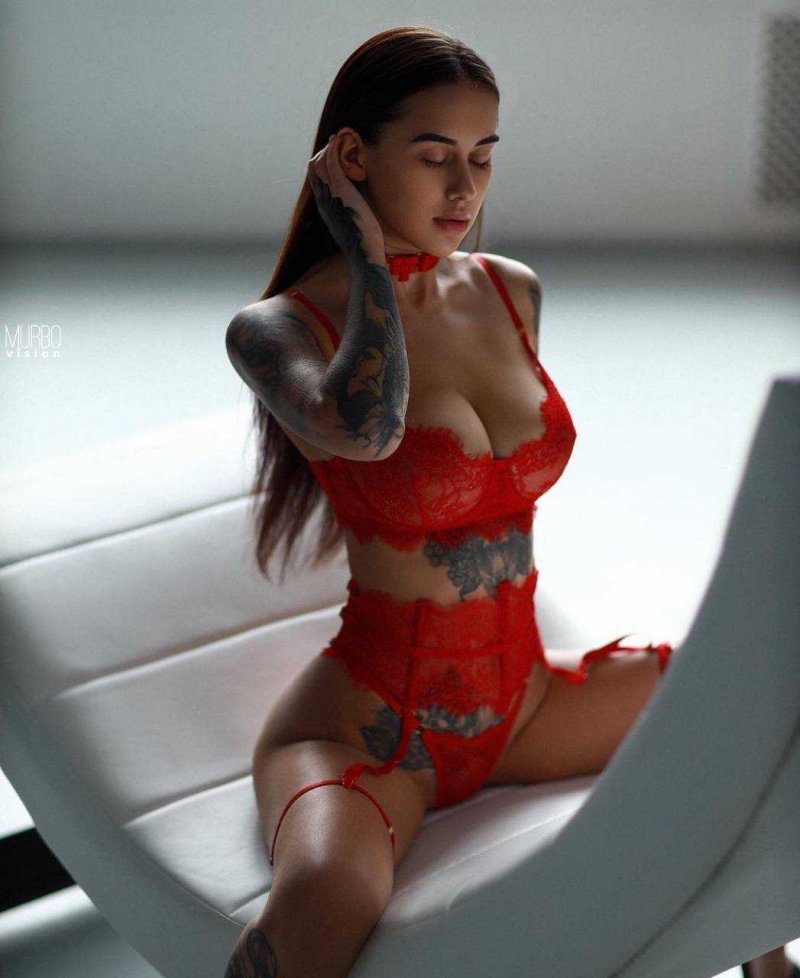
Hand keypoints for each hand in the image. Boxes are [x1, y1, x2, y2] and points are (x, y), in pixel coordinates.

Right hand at [307, 132, 384, 262]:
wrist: (364, 254)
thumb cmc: (363, 244)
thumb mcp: (353, 226)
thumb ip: (350, 213)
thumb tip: (356, 206)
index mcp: (325, 209)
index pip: (316, 182)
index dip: (321, 166)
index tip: (330, 155)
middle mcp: (323, 201)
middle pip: (314, 170)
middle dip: (322, 154)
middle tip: (335, 143)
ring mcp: (330, 195)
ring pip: (320, 164)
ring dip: (328, 148)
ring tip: (338, 137)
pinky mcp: (340, 190)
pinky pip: (332, 163)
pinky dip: (334, 149)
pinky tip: (340, 139)